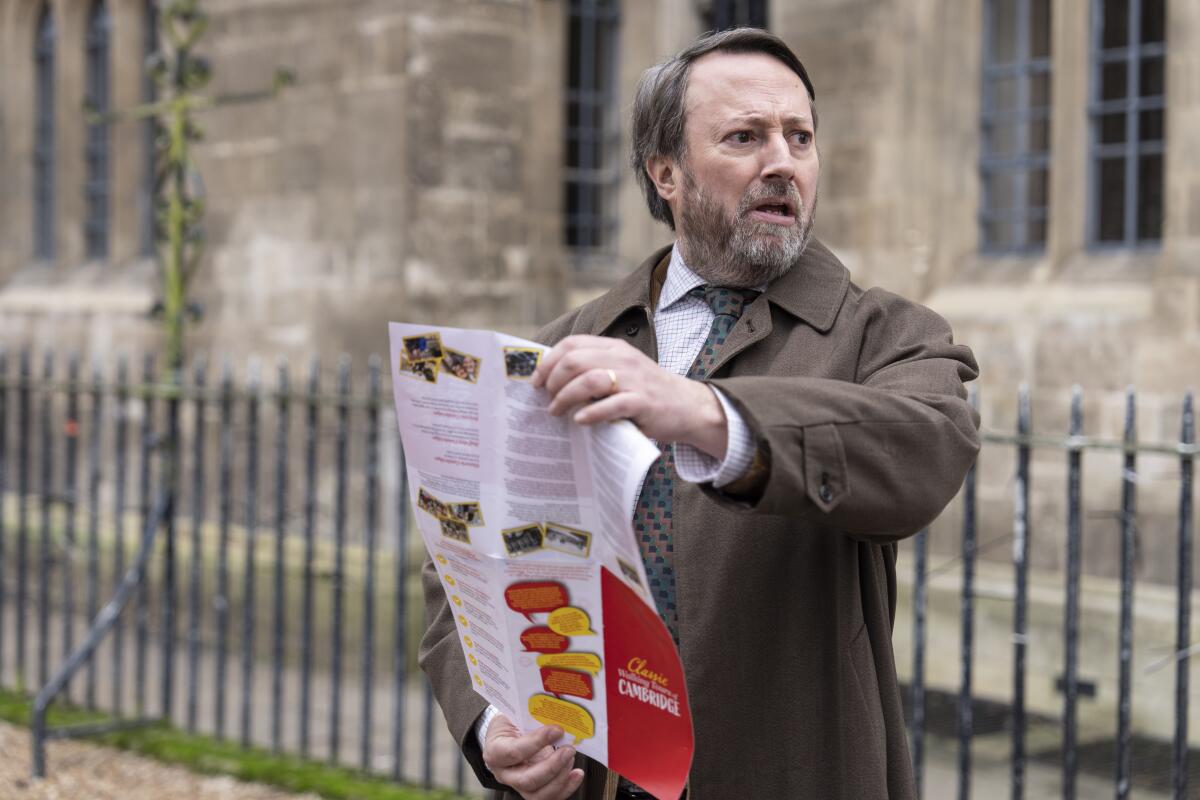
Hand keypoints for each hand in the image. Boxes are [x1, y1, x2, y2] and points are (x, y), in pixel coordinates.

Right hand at [482, 715, 583, 799]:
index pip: (514, 751)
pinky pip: (550, 797)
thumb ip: (532, 715)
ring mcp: (518, 785)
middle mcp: (505, 773)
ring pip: (539, 794)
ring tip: (571, 758)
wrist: (507, 734)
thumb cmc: (510, 723)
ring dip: (560, 778)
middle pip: (527, 780)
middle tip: (568, 749)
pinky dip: (567, 787)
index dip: (537, 741)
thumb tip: (556, 712)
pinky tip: (576, 774)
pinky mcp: (533, 790)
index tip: (556, 730)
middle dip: (552, 766)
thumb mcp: (514, 713)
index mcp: (495, 751)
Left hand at [532, 335, 727, 457]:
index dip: (548, 362)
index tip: (536, 381)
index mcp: (614, 347)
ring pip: (589, 381)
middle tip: (546, 399)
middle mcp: (623, 358)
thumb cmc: (645, 391)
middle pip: (575, 361)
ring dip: (565, 398)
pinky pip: (611, 405)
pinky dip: (591, 414)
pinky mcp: (643, 402)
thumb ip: (593, 369)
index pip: (572, 344)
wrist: (687, 406)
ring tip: (556, 411)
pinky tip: (580, 421)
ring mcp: (634, 379)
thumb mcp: (621, 370)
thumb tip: (551, 380)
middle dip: (552, 381)